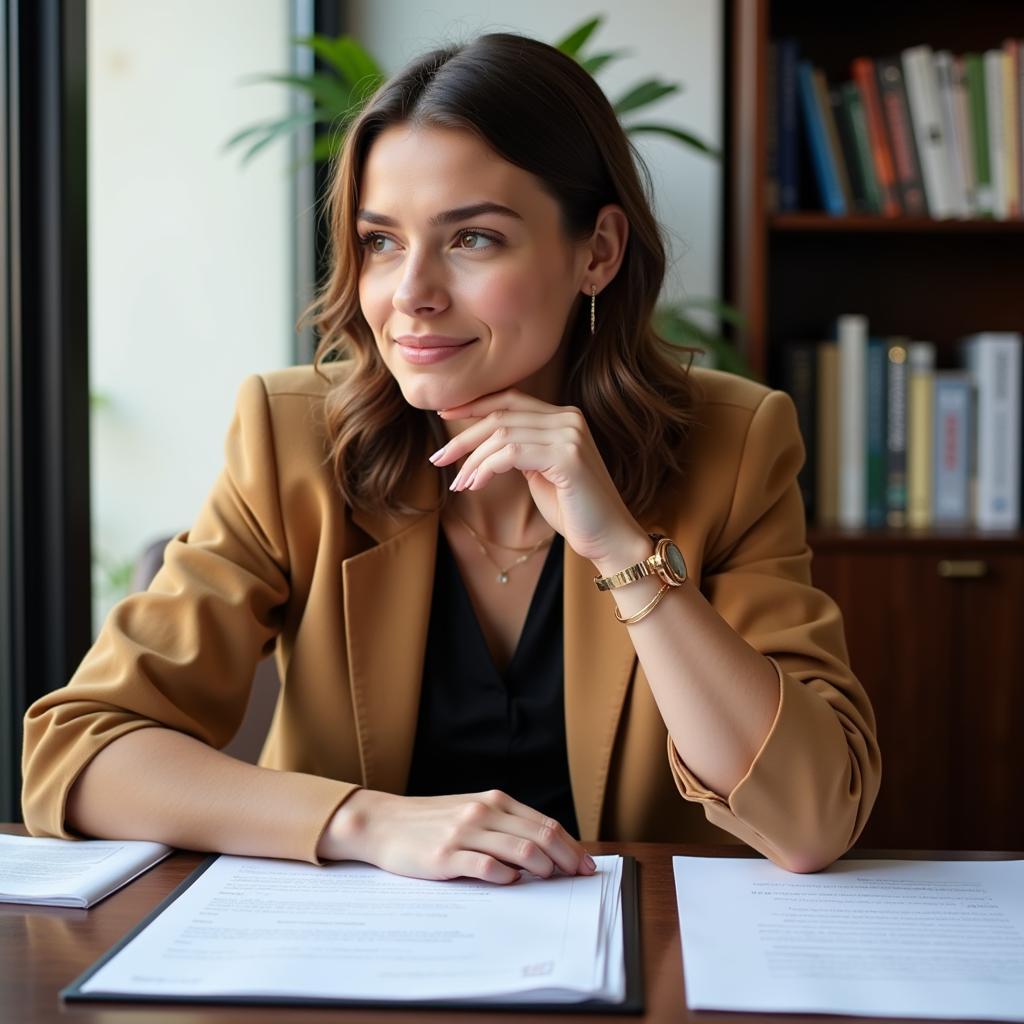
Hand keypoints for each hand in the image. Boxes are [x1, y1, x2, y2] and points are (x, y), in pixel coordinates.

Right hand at [319, 788, 596, 884]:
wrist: (383, 823)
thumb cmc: (430, 822)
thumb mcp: (471, 813)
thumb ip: (503, 826)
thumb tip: (544, 851)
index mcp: (493, 801)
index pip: (545, 824)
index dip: (571, 845)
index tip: (586, 864)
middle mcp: (483, 813)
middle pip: (540, 837)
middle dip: (567, 859)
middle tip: (579, 878)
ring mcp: (465, 834)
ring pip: (521, 851)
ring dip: (544, 869)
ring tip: (550, 882)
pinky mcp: (446, 857)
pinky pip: (487, 867)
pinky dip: (507, 877)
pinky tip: (513, 883)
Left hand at [430, 389, 645, 565]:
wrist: (608, 538)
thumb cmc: (573, 509)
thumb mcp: (540, 471)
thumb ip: (520, 449)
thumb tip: (482, 442)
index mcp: (564, 417)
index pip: (510, 399)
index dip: (474, 405)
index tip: (444, 415)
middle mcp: (569, 418)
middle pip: (501, 415)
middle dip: (464, 436)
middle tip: (438, 458)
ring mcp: (570, 435)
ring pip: (502, 434)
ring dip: (472, 460)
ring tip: (459, 484)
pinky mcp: (567, 456)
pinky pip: (510, 453)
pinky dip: (486, 468)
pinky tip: (475, 485)